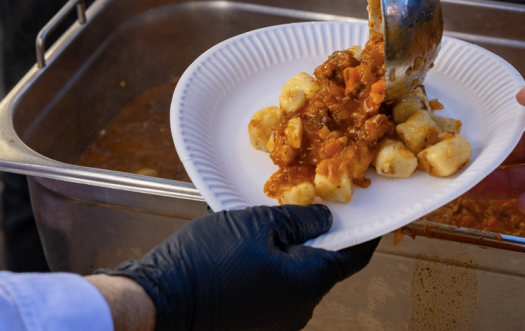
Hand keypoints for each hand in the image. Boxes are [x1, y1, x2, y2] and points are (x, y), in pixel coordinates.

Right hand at [102, 205, 378, 330]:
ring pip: (298, 280)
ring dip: (293, 254)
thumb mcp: (257, 225)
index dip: (363, 232)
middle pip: (324, 267)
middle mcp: (300, 311)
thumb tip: (326, 220)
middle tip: (308, 206)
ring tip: (271, 226)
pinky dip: (274, 270)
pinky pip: (277, 292)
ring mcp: (276, 323)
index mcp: (308, 284)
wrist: (157, 300)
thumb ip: (299, 220)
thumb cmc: (207, 259)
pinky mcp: (255, 325)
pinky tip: (252, 249)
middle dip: (319, 238)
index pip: (353, 257)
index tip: (366, 211)